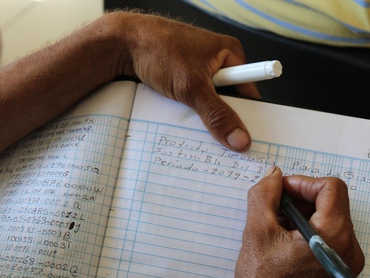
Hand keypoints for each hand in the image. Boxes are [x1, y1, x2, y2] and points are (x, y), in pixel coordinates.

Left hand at [104, 12, 259, 151]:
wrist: (120, 43)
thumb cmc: (157, 49)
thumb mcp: (191, 86)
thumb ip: (216, 114)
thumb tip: (240, 139)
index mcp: (229, 53)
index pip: (249, 90)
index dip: (249, 115)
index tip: (247, 139)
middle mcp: (217, 61)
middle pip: (229, 99)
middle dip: (223, 119)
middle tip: (223, 143)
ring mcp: (198, 71)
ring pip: (209, 103)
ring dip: (204, 118)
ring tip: (200, 133)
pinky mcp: (182, 79)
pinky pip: (193, 101)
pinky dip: (190, 113)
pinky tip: (185, 123)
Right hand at [235, 166, 363, 277]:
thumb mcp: (257, 233)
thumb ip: (263, 196)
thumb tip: (273, 175)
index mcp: (334, 236)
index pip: (331, 187)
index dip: (303, 182)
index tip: (281, 190)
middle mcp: (348, 248)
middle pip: (330, 202)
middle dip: (298, 198)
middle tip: (273, 207)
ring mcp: (345, 260)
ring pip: (327, 217)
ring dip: (300, 213)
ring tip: (274, 225)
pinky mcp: (338, 267)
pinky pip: (327, 235)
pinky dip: (305, 229)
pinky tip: (282, 239)